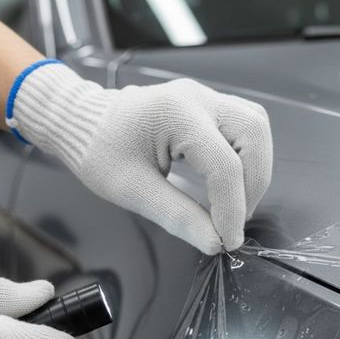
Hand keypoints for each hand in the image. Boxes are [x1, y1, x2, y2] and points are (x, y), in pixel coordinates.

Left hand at [10, 64, 272, 253]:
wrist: (83, 122)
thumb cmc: (99, 152)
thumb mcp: (133, 190)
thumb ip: (178, 216)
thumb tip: (216, 242)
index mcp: (175, 114)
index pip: (223, 166)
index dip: (232, 210)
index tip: (228, 241)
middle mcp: (198, 98)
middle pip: (254, 134)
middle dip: (253, 184)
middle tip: (235, 218)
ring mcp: (205, 96)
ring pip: (256, 126)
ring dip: (255, 168)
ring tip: (235, 201)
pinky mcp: (207, 105)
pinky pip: (244, 126)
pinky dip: (246, 156)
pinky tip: (230, 181)